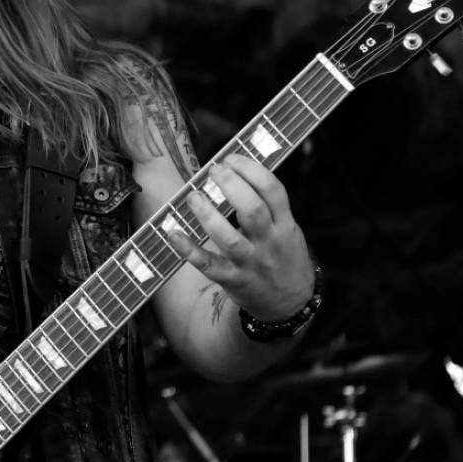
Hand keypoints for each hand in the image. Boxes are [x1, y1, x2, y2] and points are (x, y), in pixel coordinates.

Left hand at [168, 154, 313, 320]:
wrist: (289, 303)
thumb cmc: (282, 254)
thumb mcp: (287, 228)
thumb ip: (268, 205)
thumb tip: (234, 170)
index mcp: (285, 224)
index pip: (273, 191)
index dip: (252, 170)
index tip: (232, 158)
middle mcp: (269, 242)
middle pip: (252, 210)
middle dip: (231, 186)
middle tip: (214, 170)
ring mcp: (250, 263)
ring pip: (228, 238)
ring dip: (208, 215)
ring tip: (193, 196)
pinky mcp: (232, 280)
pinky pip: (208, 265)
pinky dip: (188, 251)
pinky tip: (173, 234)